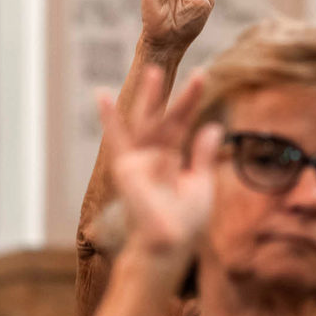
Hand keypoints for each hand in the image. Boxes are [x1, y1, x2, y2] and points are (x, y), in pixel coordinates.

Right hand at [98, 66, 221, 259]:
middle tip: (184, 69)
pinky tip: (102, 98)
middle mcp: (154, 158)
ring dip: (150, 99)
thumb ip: (202, 156)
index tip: (203, 75)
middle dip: (173, 97)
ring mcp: (140, 161)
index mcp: (170, 162)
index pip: (182, 125)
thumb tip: (213, 126)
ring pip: (147, 124)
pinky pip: (117, 140)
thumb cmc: (184, 223)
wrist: (169, 245)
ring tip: (154, 72)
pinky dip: (110, 119)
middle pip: (165, 120)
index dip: (191, 101)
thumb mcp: (201, 184)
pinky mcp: (127, 168)